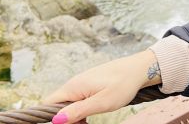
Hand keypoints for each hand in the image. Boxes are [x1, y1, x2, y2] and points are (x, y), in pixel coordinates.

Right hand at [44, 49, 160, 123]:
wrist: (139, 69)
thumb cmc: (122, 85)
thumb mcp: (101, 103)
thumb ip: (78, 111)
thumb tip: (56, 120)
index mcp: (73, 87)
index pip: (48, 103)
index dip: (51, 117)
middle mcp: (74, 83)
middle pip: (58, 106)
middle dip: (66, 119)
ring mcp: (81, 83)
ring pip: (69, 104)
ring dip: (75, 116)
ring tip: (89, 121)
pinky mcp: (89, 85)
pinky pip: (78, 100)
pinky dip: (82, 110)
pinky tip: (91, 114)